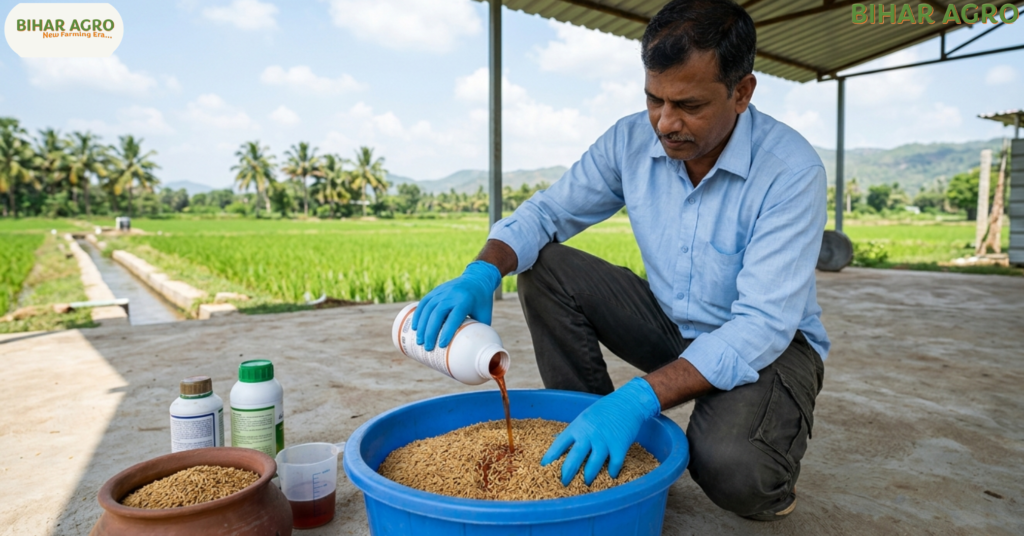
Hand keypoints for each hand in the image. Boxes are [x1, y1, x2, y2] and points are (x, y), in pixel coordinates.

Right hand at [412, 260, 501, 350]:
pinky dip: (418, 315)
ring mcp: (442, 291)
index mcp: (466, 300)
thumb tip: (475, 352)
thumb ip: (479, 331)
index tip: (442, 345)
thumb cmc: (482, 301)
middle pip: (437, 314)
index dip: (447, 331)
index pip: (454, 316)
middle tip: (428, 347)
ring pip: (428, 309)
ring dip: (422, 326)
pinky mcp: (436, 291)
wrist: (477, 278)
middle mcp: (452, 295)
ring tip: (420, 341)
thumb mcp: (485, 315)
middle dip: (430, 332)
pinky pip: (424, 302)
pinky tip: (415, 327)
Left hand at [541, 378, 661, 485]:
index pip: (559, 444)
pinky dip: (611, 472)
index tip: (543, 467)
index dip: (550, 457)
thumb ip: (574, 431)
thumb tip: (555, 439)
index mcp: (577, 427)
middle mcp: (589, 435)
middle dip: (567, 474)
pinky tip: (610, 475)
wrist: (627, 403)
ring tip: (585, 483)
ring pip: (593, 465)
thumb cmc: (604, 410)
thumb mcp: (584, 417)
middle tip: (563, 484)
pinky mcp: (619, 446)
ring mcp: (604, 441)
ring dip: (588, 476)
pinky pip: (614, 465)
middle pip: (574, 459)